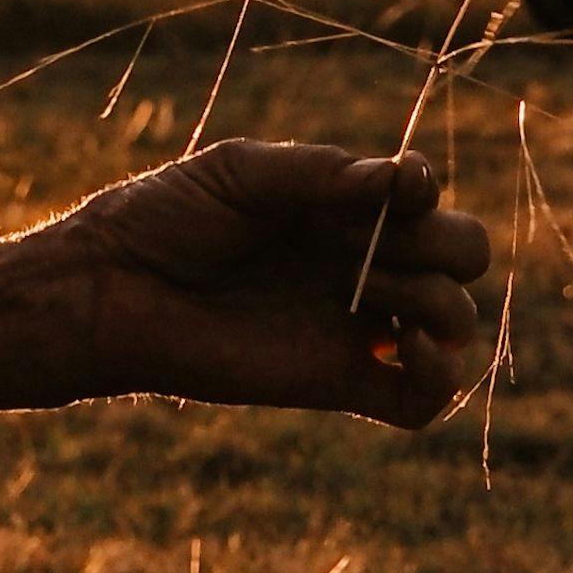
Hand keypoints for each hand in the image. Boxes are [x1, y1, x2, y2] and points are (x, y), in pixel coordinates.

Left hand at [0, 139, 493, 428]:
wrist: (109, 291)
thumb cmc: (162, 219)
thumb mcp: (239, 173)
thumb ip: (321, 172)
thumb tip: (407, 179)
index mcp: (338, 209)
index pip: (426, 201)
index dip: (426, 192)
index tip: (397, 187)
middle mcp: (357, 264)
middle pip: (462, 256)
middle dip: (451, 246)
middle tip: (381, 249)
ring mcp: (353, 326)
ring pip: (457, 322)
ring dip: (442, 304)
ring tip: (377, 297)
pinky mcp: (340, 382)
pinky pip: (424, 400)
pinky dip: (441, 381)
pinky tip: (406, 351)